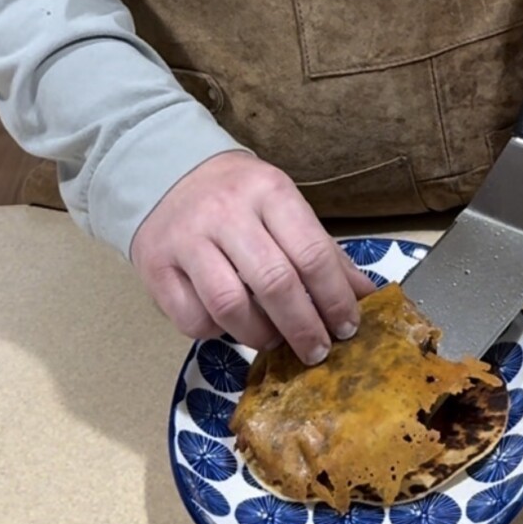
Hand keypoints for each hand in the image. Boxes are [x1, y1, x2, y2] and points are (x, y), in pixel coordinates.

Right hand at [130, 150, 374, 363]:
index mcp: (269, 191)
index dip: (334, 298)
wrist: (169, 172)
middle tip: (317, 351)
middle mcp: (226, 212)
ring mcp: (187, 239)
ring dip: (260, 336)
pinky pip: (191, 318)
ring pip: (230, 305)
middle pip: (274, 282)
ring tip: (275, 342)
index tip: (347, 328)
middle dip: (303, 327)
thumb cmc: (239, 196)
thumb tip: (367, 296)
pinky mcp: (156, 266)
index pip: (311, 253)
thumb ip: (322, 251)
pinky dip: (216, 333)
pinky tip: (229, 326)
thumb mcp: (284, 206)